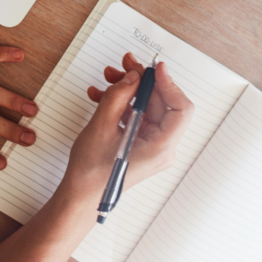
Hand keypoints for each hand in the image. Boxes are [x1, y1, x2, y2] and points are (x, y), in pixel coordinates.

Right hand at [61, 53, 193, 202]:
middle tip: (125, 65)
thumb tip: (133, 77)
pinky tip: (101, 96)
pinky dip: (121, 105)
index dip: (169, 84)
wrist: (80, 196)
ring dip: (127, 91)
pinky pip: (136, 117)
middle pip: (161, 105)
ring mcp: (151, 146)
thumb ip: (118, 97)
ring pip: (146, 108)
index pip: (180, 109)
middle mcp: (161, 148)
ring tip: (108, 78)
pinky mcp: (139, 144)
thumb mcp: (102, 127)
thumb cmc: (92, 174)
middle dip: (141, 83)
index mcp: (160, 148)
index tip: (155, 68)